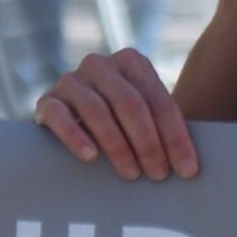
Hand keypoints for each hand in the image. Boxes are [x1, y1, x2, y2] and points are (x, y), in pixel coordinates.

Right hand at [33, 49, 197, 180]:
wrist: (75, 122)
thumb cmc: (123, 125)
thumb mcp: (146, 117)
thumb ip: (164, 127)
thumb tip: (190, 165)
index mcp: (131, 62)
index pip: (158, 101)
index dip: (175, 137)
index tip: (187, 170)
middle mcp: (99, 65)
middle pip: (129, 103)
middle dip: (148, 143)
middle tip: (158, 175)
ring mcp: (70, 81)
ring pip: (96, 110)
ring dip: (117, 145)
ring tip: (131, 173)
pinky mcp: (46, 101)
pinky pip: (59, 116)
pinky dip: (75, 136)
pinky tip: (90, 157)